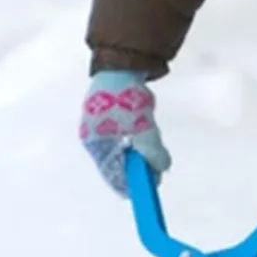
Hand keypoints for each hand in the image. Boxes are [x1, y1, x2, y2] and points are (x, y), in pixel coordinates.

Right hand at [79, 70, 171, 192]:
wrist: (120, 64)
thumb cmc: (125, 97)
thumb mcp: (143, 129)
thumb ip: (152, 151)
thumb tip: (162, 168)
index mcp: (96, 143)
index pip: (111, 172)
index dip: (127, 183)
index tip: (142, 192)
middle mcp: (95, 136)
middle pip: (116, 161)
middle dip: (135, 168)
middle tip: (154, 173)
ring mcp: (101, 124)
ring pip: (121, 148)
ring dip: (137, 152)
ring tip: (152, 153)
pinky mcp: (110, 114)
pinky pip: (124, 134)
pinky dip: (135, 138)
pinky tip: (145, 134)